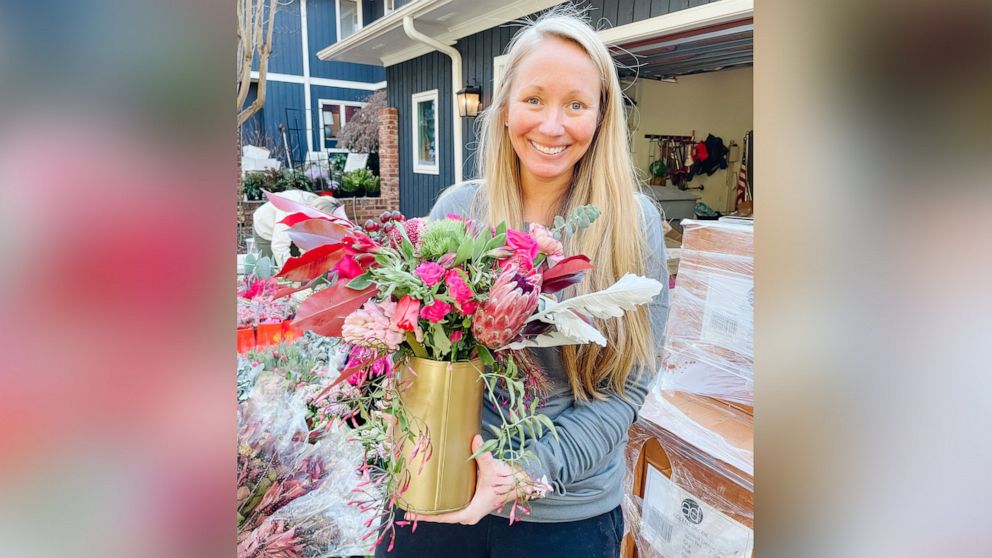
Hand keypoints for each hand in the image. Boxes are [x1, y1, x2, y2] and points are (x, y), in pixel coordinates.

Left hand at [403, 435, 528, 524]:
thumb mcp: (492, 468)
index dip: (425, 516)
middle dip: (424, 512)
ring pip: (445, 511)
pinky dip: (439, 502)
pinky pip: (450, 506)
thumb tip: (475, 438)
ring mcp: (468, 509)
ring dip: (431, 507)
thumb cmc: (506, 480)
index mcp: (470, 512)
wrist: (519, 483)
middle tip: (406, 506)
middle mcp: (467, 514)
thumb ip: (482, 455)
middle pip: (441, 516)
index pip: (442, 517)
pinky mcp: (469, 502)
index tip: (410, 514)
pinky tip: (430, 495)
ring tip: (414, 500)